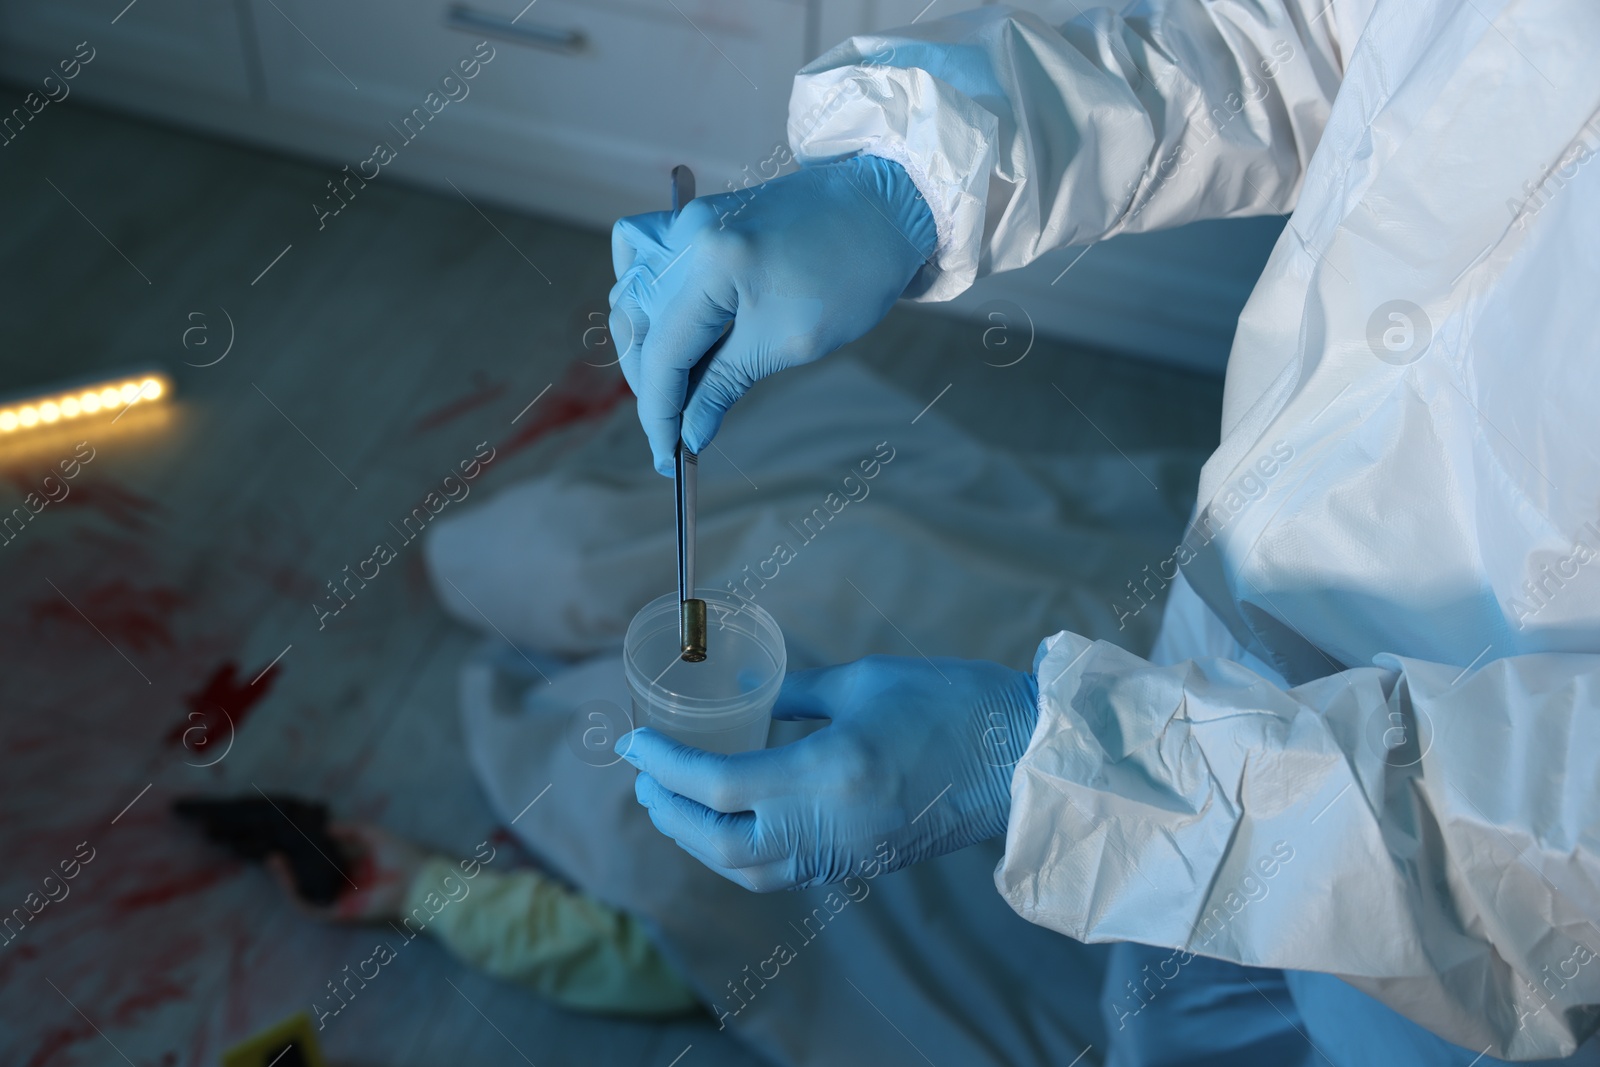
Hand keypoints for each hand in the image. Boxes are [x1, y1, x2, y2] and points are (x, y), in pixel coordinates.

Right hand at [268, 822, 428, 921]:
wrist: (419, 881)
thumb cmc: (401, 857)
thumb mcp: (372, 834)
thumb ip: (349, 830)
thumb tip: (324, 829)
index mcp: (353, 871)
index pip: (321, 865)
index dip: (303, 855)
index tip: (288, 841)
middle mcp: (343, 888)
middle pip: (308, 881)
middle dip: (288, 868)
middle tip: (273, 851)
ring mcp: (339, 902)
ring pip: (304, 895)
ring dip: (285, 880)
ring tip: (273, 861)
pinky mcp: (339, 914)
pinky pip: (310, 907)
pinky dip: (294, 893)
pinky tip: (284, 876)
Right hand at [609, 154, 937, 474]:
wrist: (885, 207)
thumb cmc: (851, 273)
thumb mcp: (789, 341)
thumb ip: (726, 384)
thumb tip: (689, 431)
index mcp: (713, 263)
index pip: (663, 353)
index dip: (659, 413)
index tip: (667, 457)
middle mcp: (688, 235)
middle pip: (636, 323)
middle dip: (650, 385)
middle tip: (674, 431)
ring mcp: (689, 222)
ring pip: (631, 293)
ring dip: (647, 347)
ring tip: (677, 388)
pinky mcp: (699, 221)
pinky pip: (648, 263)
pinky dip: (651, 302)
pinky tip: (670, 329)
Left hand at [616, 655, 1038, 890]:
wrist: (1022, 760)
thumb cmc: (951, 703)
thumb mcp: (863, 682)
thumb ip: (797, 695)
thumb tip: (748, 697)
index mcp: (827, 771)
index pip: (719, 784)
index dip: (665, 766)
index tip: (633, 743)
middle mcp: (828, 826)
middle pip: (721, 844)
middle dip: (669, 813)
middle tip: (644, 778)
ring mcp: (846, 854)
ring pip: (749, 870)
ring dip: (700, 841)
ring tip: (674, 805)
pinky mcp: (863, 864)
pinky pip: (784, 872)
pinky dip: (742, 852)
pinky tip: (733, 821)